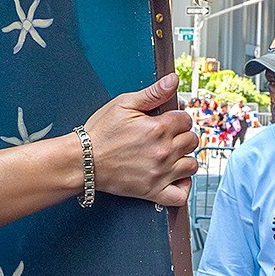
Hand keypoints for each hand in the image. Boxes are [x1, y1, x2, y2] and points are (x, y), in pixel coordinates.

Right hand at [83, 75, 197, 207]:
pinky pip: (181, 195)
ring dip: (184, 158)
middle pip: (192, 140)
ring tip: (171, 156)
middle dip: (181, 136)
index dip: (178, 118)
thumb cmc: (99, 134)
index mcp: (158, 128)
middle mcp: (163, 151)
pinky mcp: (153, 191)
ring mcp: (160, 173)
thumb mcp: (123, 105)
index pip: (186, 119)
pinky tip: (176, 179)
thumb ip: (152, 93)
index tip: (168, 121)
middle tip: (166, 138)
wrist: (82, 161)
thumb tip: (173, 80)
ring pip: (192, 165)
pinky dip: (183, 187)